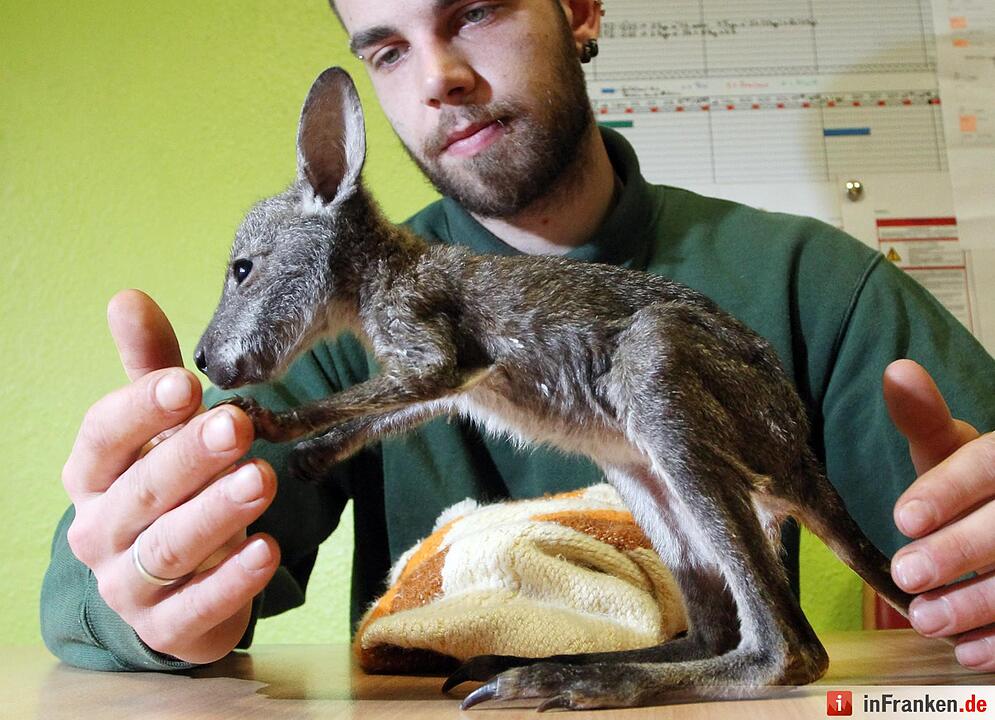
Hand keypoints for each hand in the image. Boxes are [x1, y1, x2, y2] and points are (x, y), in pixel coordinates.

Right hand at [61, 289, 280, 663]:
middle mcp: (99, 529)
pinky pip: (196, 607)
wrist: (171, 587)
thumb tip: (127, 296)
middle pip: (141, 491)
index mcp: (93, 474)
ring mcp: (127, 584)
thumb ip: (150, 371)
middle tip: (237, 425)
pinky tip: (268, 551)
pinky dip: (232, 582)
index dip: (141, 411)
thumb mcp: (159, 432)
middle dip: (189, 457)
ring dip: (216, 513)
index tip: (187, 385)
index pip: (103, 437)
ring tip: (262, 478)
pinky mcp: (166, 628)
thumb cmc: (166, 490)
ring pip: (168, 548)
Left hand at [884, 359, 994, 668]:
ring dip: (979, 603)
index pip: (990, 463)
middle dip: (959, 551)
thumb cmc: (978, 488)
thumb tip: (897, 370)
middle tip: (906, 574)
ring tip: (925, 619)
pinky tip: (968, 652)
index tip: (901, 517)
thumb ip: (924, 418)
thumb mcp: (954, 452)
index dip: (949, 489)